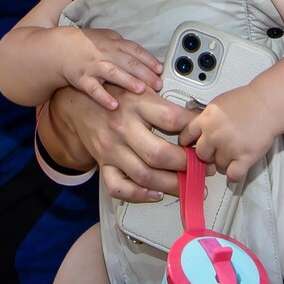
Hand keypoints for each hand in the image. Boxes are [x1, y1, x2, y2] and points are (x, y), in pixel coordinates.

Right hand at [47, 84, 193, 202]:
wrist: (78, 103)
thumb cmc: (115, 97)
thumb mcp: (141, 89)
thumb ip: (167, 103)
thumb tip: (200, 117)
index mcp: (137, 104)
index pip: (171, 119)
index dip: (194, 130)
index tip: (206, 137)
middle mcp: (123, 128)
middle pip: (159, 154)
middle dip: (187, 164)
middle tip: (203, 167)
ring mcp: (112, 149)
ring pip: (144, 175)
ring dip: (172, 184)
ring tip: (190, 184)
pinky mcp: (104, 164)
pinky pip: (119, 187)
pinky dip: (139, 194)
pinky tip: (156, 193)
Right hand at [57, 27, 160, 111]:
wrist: (58, 49)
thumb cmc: (86, 45)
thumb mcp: (106, 39)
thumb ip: (124, 49)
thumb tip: (147, 60)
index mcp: (113, 43)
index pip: (134, 50)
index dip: (148, 59)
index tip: (160, 70)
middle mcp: (104, 53)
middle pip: (127, 62)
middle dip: (144, 73)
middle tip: (158, 84)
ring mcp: (92, 66)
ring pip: (112, 73)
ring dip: (127, 81)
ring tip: (141, 90)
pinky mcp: (81, 78)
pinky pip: (93, 88)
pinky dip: (103, 97)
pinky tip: (113, 105)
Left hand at [185, 88, 280, 186]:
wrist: (268, 104)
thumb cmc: (248, 101)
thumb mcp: (218, 104)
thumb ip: (206, 118)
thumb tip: (198, 128)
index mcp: (206, 119)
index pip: (186, 136)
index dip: (189, 143)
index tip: (192, 146)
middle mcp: (214, 134)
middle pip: (201, 154)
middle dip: (208, 154)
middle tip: (218, 149)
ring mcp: (229, 147)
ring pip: (218, 166)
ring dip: (225, 162)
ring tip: (235, 152)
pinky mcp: (244, 157)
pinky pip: (233, 176)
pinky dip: (235, 174)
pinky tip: (239, 167)